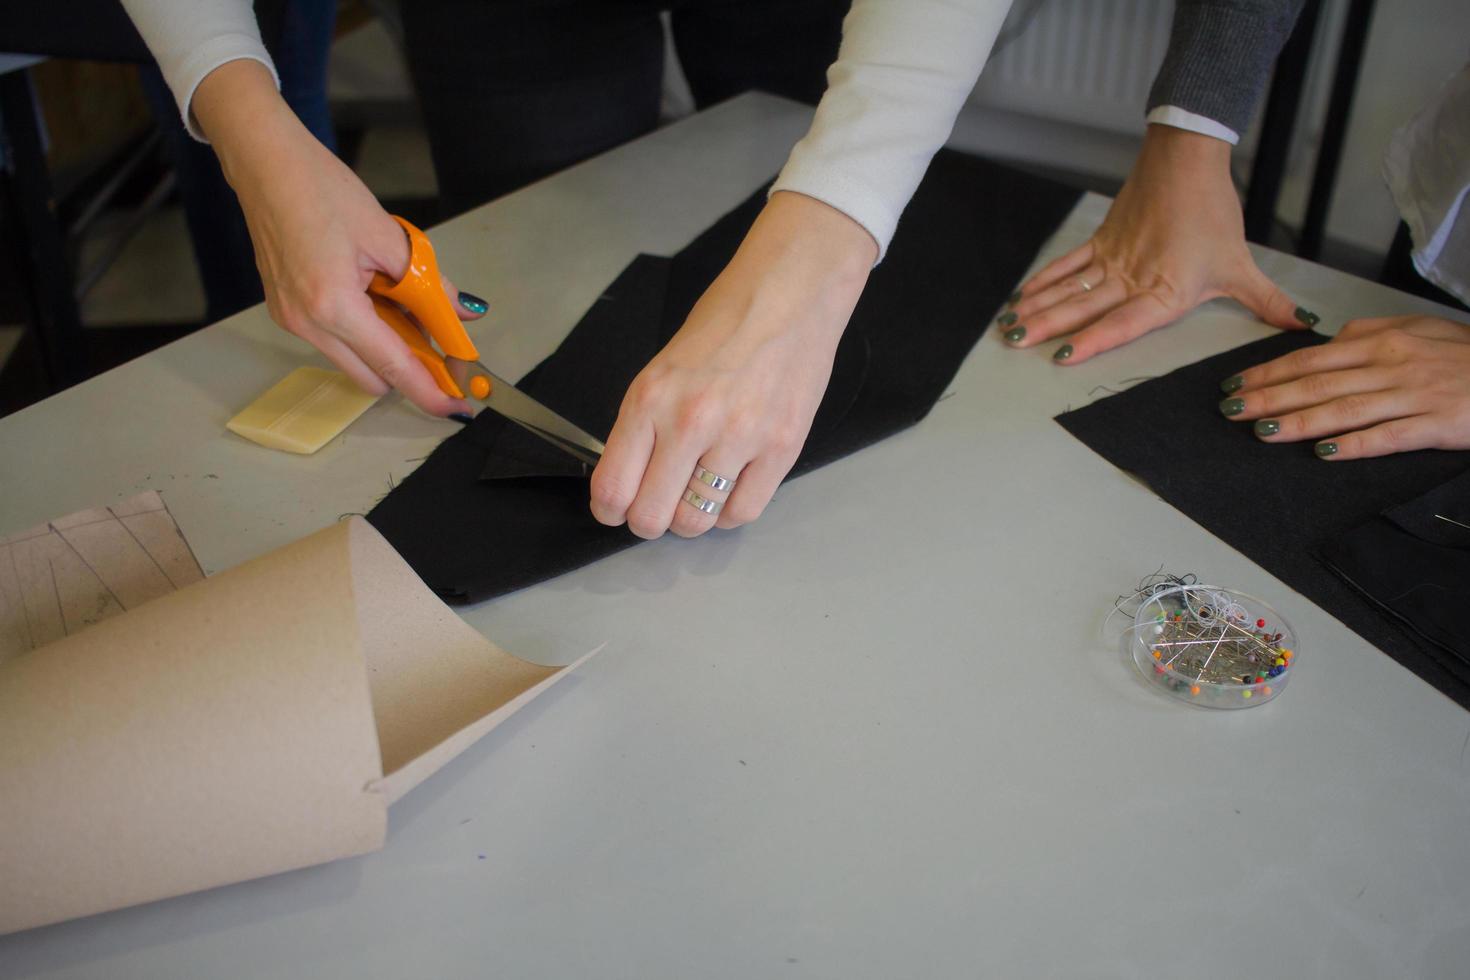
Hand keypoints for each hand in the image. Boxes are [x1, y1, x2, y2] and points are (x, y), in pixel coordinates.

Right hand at [193, 60, 482, 415]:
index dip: (429, 391)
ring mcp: (291, 320)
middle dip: (410, 370)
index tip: (456, 406)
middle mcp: (307, 324)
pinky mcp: (285, 311)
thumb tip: (462, 314)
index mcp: (334, 306)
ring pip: (353, 361)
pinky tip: (375, 297)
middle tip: (442, 345)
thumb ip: (429, 285)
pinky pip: (334, 340)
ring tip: (403, 305)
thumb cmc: (320, 189)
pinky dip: (363, 332)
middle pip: (372, 377)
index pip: (393, 366)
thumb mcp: (389, 237)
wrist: (266, 164)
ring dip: (385, 348)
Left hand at [589, 191, 875, 538]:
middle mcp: (689, 423)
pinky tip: (730, 489)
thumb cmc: (725, 323)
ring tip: (698, 494)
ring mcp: (738, 438)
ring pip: (697, 521)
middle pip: (652, 517)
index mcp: (649, 400)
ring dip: (692, 518)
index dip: (611, 511)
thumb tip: (630, 479)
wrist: (789, 294)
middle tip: (660, 507)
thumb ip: (644, 424)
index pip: (613, 488)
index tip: (617, 510)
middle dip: (650, 522)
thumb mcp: (663, 368)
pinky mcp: (780, 448)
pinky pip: (743, 512)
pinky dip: (730, 513)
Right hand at [1003, 124, 1311, 364]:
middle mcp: (1134, 278)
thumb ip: (1266, 300)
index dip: (1094, 340)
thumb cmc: (1213, 212)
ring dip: (1038, 308)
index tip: (1064, 356)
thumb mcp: (1240, 264)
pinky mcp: (1103, 240)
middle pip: (1084, 307)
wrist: (1188, 160)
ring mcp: (1114, 259)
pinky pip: (1068, 265)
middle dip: (1048, 328)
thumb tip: (1301, 325)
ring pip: (1070, 288)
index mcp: (1166, 291)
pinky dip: (1044, 281)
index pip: (1124, 322)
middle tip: (1017, 344)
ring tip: (1011, 327)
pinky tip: (1023, 297)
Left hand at [1218, 314, 1469, 458]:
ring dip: (1299, 422)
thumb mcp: (1417, 329)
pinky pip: (1387, 436)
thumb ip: (1370, 334)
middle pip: (1316, 383)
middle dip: (1268, 398)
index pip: (1309, 358)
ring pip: (1343, 409)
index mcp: (1381, 340)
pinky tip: (1323, 454)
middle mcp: (1390, 364)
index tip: (1235, 385)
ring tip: (1262, 432)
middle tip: (1230, 410)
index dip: (1268, 373)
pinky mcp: (1434, 423)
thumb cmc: (1463, 353)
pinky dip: (1353, 445)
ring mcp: (1412, 394)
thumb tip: (1329, 341)